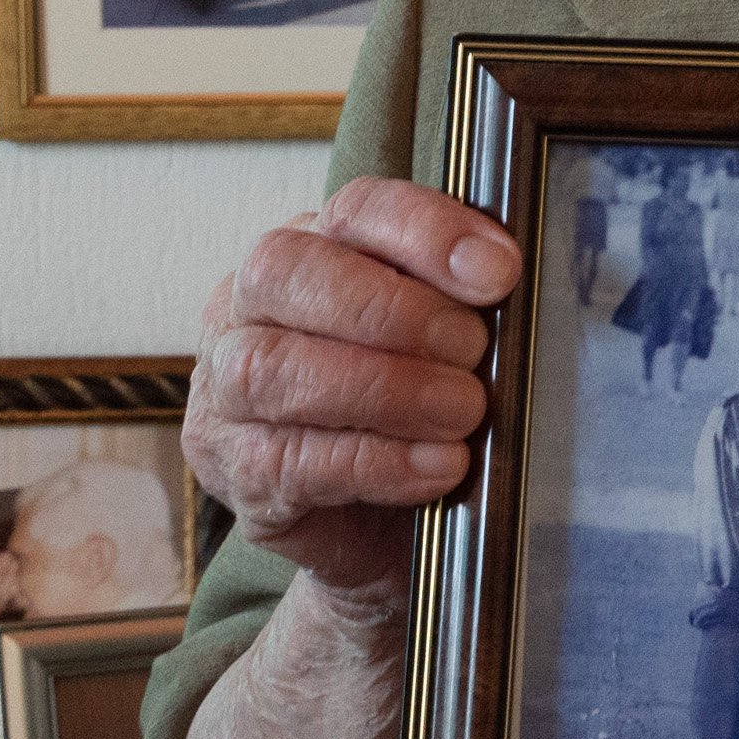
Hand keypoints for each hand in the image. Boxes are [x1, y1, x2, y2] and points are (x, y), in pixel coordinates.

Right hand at [186, 178, 521, 595]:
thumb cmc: (412, 413)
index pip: (353, 210)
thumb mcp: (440, 345)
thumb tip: (513, 285)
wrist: (378, 528)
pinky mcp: (235, 469)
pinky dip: (376, 461)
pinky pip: (290, 458)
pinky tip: (437, 467)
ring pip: (271, 367)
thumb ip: (463, 305)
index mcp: (308, 250)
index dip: (425, 232)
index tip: (498, 273)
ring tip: (463, 412)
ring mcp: (224, 390)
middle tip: (472, 351)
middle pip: (284, 270)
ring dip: (383, 389)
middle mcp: (246, 307)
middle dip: (392, 309)